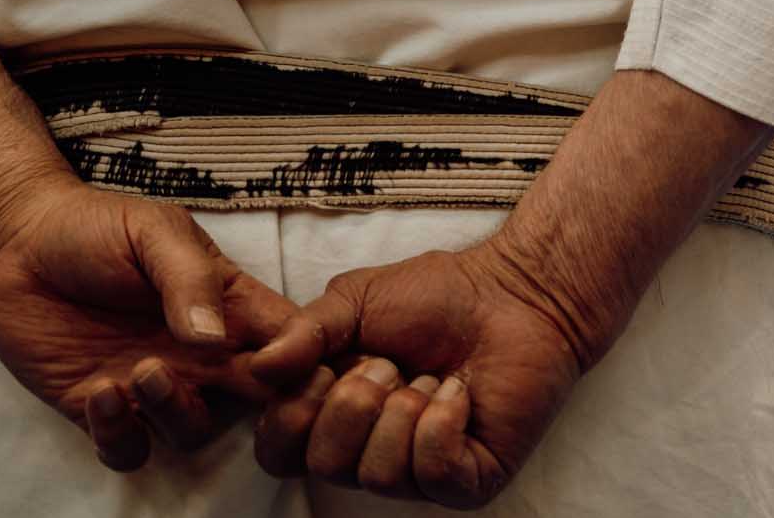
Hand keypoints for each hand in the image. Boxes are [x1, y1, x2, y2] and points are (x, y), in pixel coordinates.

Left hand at [0, 177, 316, 471]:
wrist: (15, 244)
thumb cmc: (95, 227)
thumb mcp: (153, 232)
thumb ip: (189, 279)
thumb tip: (215, 339)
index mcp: (227, 304)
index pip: (289, 339)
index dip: (304, 359)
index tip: (281, 361)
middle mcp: (200, 352)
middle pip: (260, 398)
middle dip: (266, 410)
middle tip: (240, 391)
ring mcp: (152, 383)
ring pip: (194, 430)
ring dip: (176, 412)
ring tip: (145, 371)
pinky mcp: (100, 408)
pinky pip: (128, 448)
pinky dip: (120, 434)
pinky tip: (100, 392)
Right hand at [249, 240, 589, 505]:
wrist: (514, 292)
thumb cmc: (437, 296)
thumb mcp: (353, 301)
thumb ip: (303, 333)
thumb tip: (259, 368)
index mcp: (332, 418)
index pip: (278, 452)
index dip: (294, 411)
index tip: (326, 365)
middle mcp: (370, 453)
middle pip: (324, 465)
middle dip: (355, 401)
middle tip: (391, 362)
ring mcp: (419, 473)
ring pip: (378, 475)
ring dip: (403, 409)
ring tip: (431, 376)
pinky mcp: (468, 481)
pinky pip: (433, 472)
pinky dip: (441, 423)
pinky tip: (457, 394)